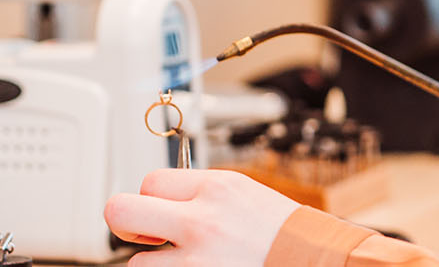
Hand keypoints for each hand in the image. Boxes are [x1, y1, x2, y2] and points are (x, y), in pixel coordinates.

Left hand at [103, 169, 301, 265]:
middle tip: (142, 234)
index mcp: (215, 188)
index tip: (156, 212)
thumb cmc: (283, 233)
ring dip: (156, 263)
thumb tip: (160, 201)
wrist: (318, 260)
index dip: (149, 199)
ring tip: (184, 261)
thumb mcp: (243, 194)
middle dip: (123, 224)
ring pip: (138, 262)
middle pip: (120, 212)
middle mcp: (201, 221)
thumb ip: (200, 194)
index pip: (149, 181)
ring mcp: (197, 260)